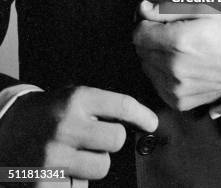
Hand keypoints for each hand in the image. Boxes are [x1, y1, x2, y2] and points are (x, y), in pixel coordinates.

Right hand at [0, 86, 157, 180]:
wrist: (7, 125)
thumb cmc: (49, 112)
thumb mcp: (73, 97)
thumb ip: (102, 108)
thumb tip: (140, 123)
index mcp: (76, 98)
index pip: (121, 105)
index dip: (142, 115)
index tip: (152, 123)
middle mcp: (66, 124)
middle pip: (116, 140)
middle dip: (111, 140)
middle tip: (95, 138)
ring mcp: (54, 155)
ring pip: (101, 167)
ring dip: (94, 163)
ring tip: (76, 154)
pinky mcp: (43, 181)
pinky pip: (79, 186)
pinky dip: (74, 180)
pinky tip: (61, 168)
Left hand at [133, 0, 220, 110]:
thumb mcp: (202, 11)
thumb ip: (167, 10)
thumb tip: (142, 10)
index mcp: (179, 41)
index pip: (139, 34)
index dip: (146, 26)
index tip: (159, 24)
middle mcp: (173, 67)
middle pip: (140, 51)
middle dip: (150, 41)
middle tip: (171, 36)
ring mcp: (175, 88)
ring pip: (146, 67)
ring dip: (155, 57)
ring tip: (178, 52)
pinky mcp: (177, 102)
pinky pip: (157, 83)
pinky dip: (163, 74)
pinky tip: (181, 67)